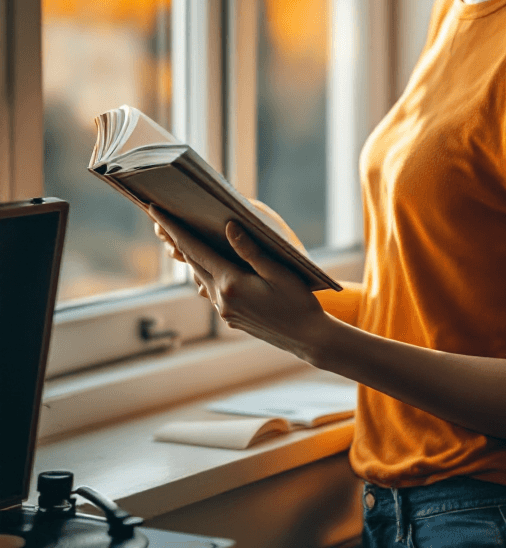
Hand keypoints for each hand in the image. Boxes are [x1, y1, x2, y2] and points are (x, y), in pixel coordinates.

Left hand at [148, 207, 330, 362]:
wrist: (308, 338)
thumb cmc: (299, 302)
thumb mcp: (279, 271)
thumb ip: (251, 250)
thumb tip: (228, 227)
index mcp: (230, 284)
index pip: (194, 249)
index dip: (174, 228)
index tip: (155, 209)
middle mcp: (221, 299)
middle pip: (193, 262)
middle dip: (179, 239)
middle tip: (166, 216)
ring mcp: (224, 311)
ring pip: (202, 278)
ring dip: (196, 258)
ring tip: (190, 236)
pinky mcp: (231, 319)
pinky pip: (213, 292)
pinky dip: (210, 275)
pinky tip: (217, 265)